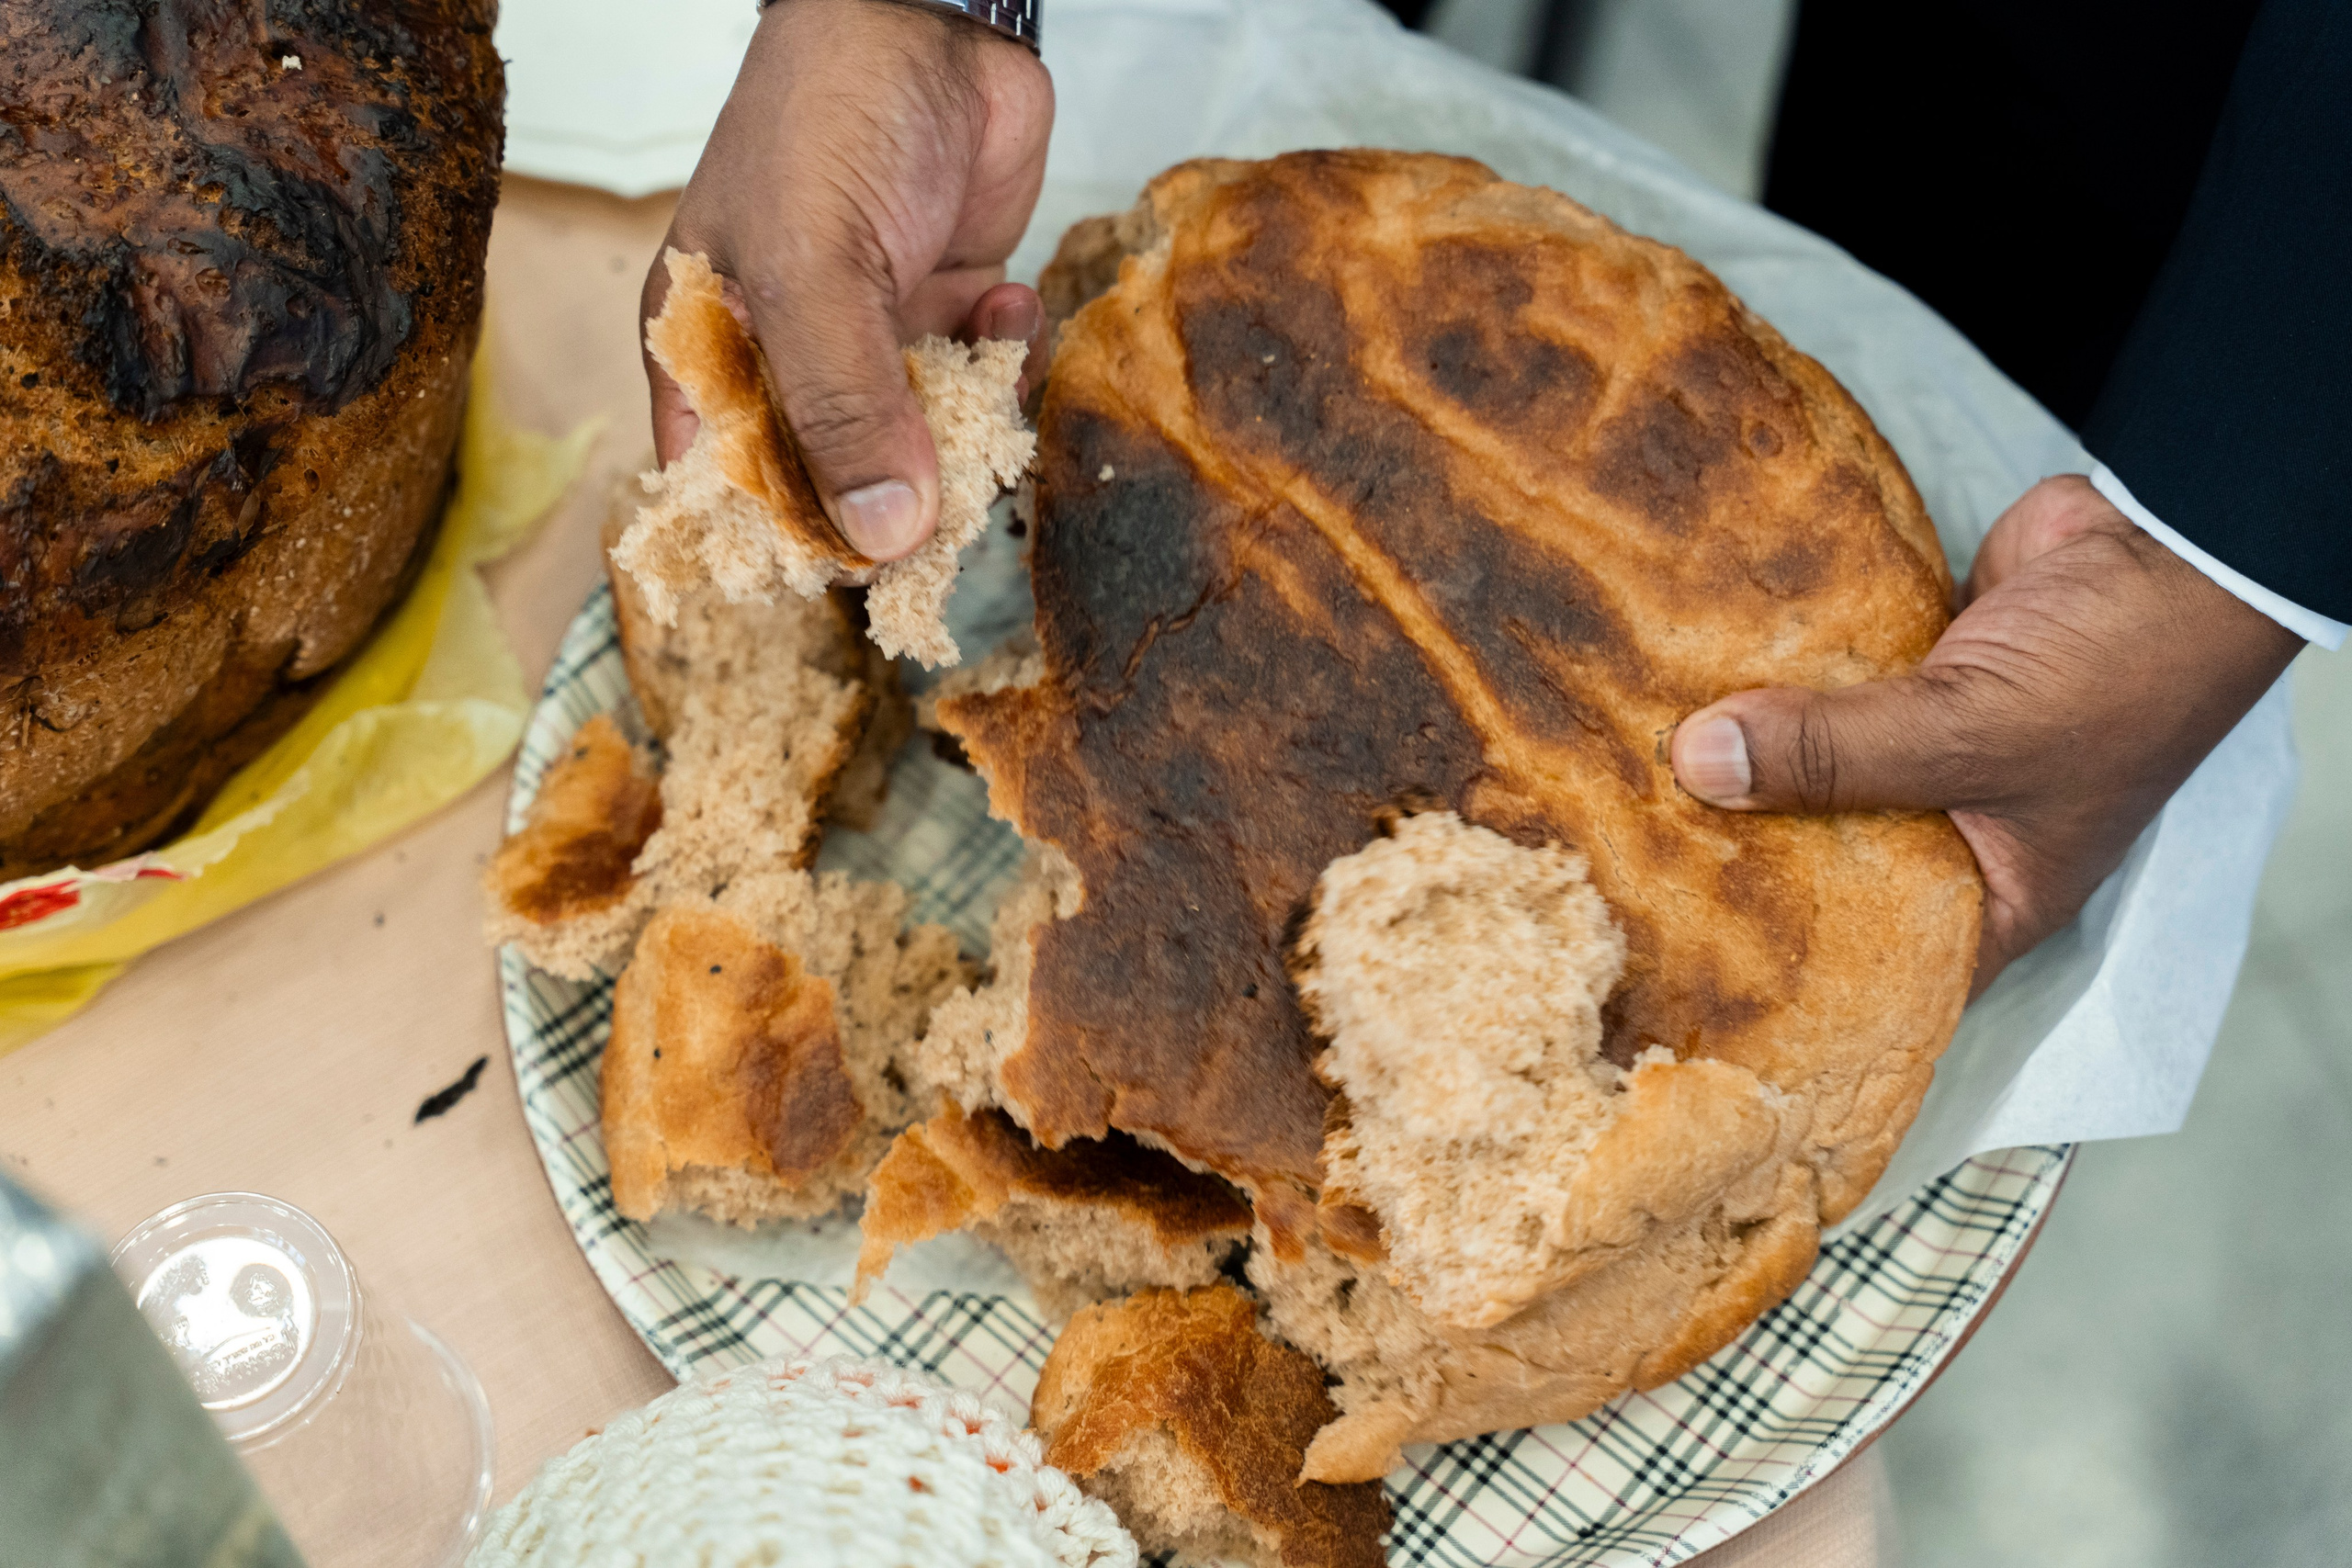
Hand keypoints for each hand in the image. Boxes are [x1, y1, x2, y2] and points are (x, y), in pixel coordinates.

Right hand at [644, 0, 1053, 558]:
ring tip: (982, 361)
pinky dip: (1006, 363)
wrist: (930, 21)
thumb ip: (844, 406)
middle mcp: (785, 359)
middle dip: (901, 492)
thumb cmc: (827, 124)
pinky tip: (1008, 304)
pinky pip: (982, 387)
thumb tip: (887, 539)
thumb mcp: (814, 273)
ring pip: (923, 445)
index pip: (729, 490)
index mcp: (707, 354)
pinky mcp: (947, 313)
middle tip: (954, 475)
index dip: (789, 540)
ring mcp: (870, 339)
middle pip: (837, 484)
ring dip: (967, 424)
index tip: (862, 569)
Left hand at [1670, 475, 2301, 994]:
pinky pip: (1820, 693)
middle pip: (1826, 861)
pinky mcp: (1909, 672)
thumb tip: (1696, 765)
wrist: (2173, 541)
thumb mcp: (1972, 734)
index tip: (1684, 975)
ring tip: (1618, 787)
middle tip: (1621, 869)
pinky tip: (1669, 693)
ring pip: (1813, 768)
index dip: (1793, 978)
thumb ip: (1835, 753)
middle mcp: (1954, 832)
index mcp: (1994, 894)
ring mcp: (1927, 749)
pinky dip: (1763, 687)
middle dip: (1737, 857)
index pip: (1881, 967)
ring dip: (1739, 763)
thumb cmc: (2116, 672)